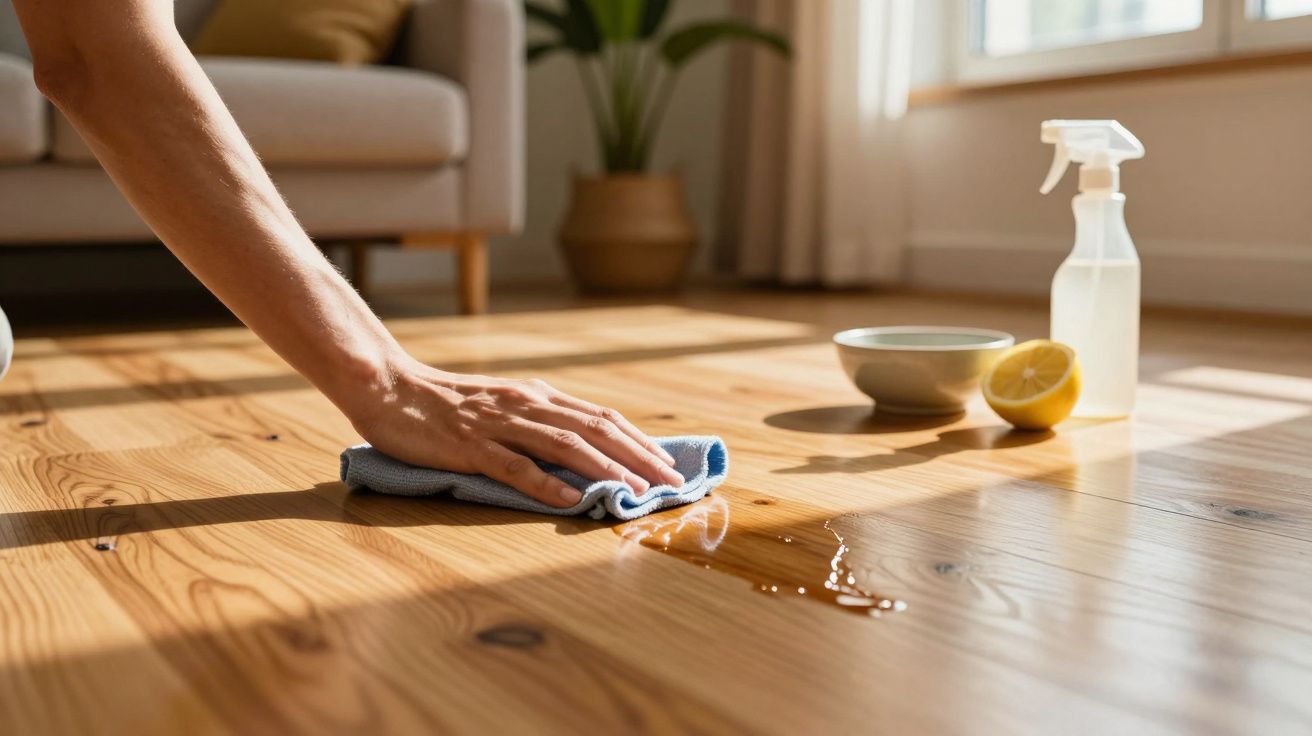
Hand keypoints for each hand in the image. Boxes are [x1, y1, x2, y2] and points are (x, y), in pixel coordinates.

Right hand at [345, 355, 683, 507]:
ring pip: (564, 445)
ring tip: (635, 491)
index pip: (602, 417)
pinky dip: (545, 483)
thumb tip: (587, 448)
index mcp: (539, 396)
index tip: (669, 466)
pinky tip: (569, 499)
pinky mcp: (470, 446)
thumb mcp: (506, 405)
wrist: (390, 388)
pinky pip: (513, 466)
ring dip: (604, 469)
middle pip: (595, 429)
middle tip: (671, 484)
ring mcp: (499, 425)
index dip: (639, 442)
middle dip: (638, 457)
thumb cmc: (449, 404)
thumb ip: (542, 422)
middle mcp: (527, 405)